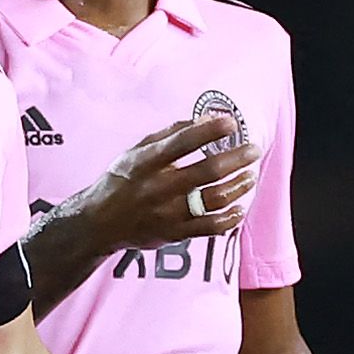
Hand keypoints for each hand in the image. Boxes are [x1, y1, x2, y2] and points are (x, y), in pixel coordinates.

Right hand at [59, 113, 258, 261]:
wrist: (99, 222)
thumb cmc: (122, 180)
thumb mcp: (136, 151)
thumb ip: (169, 135)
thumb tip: (203, 119)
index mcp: (146, 162)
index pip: (182, 142)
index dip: (209, 131)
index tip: (231, 122)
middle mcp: (158, 187)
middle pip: (207, 171)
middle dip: (236, 158)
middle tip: (253, 149)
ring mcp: (168, 213)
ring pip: (214, 199)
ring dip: (238, 186)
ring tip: (250, 176)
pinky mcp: (174, 234)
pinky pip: (210, 227)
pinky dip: (230, 218)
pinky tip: (240, 208)